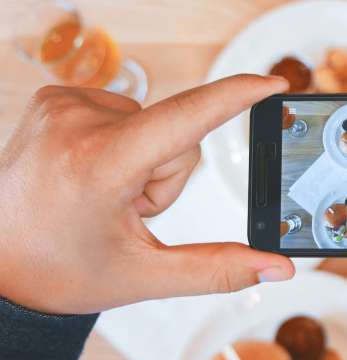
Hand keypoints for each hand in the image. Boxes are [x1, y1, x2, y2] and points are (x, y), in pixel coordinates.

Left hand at [0, 75, 294, 313]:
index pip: (186, 119)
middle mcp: (76, 123)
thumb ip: (219, 269)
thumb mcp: (144, 276)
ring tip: (104, 194)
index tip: (273, 83)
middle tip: (126, 210)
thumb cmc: (61, 271)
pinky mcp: (55, 98)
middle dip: (167, 175)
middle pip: (176, 135)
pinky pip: (124, 113)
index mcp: (99, 166)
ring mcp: (61, 105)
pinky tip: (92, 173)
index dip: (236, 97)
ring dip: (144, 161)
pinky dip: (122, 144)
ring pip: (153, 124)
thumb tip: (278, 268)